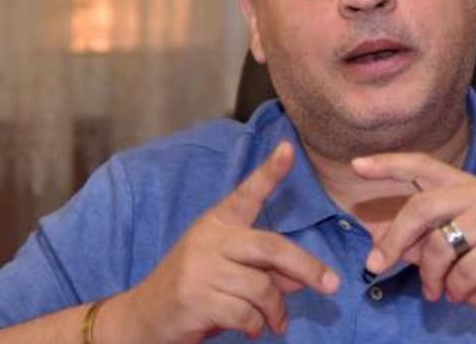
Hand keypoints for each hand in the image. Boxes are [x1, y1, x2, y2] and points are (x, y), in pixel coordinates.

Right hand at [102, 142, 339, 343]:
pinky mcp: (195, 298)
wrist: (144, 316)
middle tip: (331, 285)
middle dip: (306, 267)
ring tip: (275, 321)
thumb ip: (267, 268)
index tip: (287, 149)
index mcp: (218, 222)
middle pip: (270, 247)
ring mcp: (200, 268)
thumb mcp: (230, 269)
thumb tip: (304, 278)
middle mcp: (210, 239)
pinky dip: (256, 326)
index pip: (246, 193)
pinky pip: (245, 313)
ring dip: (276, 310)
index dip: (269, 172)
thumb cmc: (196, 287)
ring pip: (262, 287)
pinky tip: (252, 329)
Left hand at [352, 153, 475, 330]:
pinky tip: (465, 292)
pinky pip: (463, 271)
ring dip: (430, 276)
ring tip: (438, 289)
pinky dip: (457, 289)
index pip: (423, 166)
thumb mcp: (454, 254)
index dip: (389, 164)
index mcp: (467, 188)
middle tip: (376, 265)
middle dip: (393, 239)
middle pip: (421, 207)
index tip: (356, 166)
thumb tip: (378, 238)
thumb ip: (420, 242)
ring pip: (439, 244)